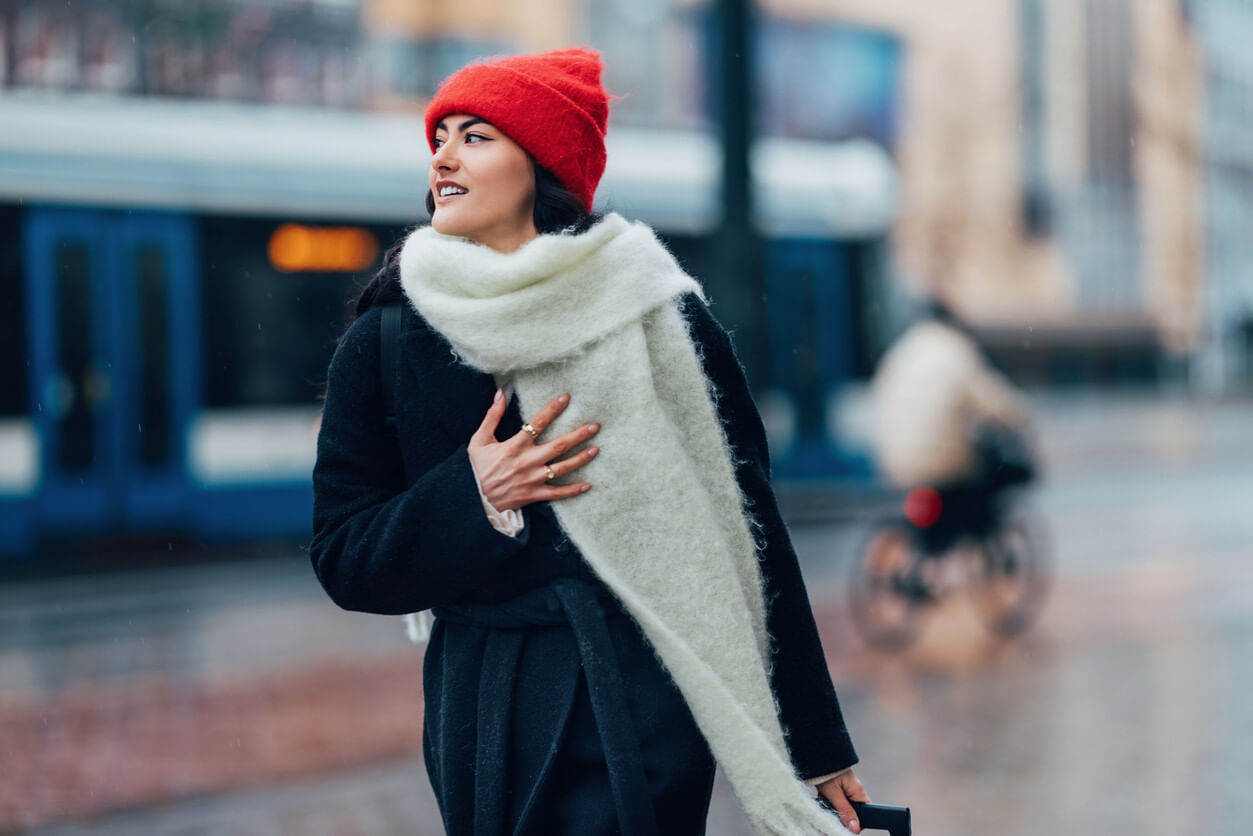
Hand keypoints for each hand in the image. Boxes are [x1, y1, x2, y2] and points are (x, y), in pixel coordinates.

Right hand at [467, 390, 599, 511]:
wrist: (472, 498)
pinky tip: (588, 485)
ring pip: (562, 468)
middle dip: (578, 435)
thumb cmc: (476, 468)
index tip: (566, 398)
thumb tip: (500, 393)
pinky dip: (573, 490)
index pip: (538, 423)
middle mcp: (527, 462)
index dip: (553, 409)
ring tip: (596, 449)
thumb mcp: (479, 440)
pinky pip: (557, 493)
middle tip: (595, 426)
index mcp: (515, 446)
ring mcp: (532, 480)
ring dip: (580, 459)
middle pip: (559, 446)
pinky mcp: (534, 495)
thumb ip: (492, 416)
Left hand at [817, 769, 869, 833]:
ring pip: (842, 806)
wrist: (816, 755)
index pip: (865, 811)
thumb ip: (845, 811)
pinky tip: (821, 798)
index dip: (857, 821)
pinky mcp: (837, 787)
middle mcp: (854, 790)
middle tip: (832, 813)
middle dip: (842, 814)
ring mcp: (846, 788)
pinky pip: (835, 800)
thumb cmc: (827, 772)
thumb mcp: (835, 794)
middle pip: (853, 810)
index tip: (847, 825)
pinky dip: (828, 801)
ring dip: (833, 807)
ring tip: (824, 802)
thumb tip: (855, 828)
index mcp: (858, 791)